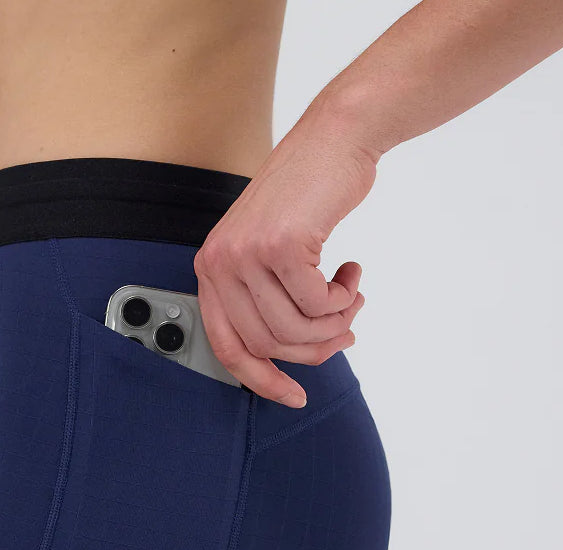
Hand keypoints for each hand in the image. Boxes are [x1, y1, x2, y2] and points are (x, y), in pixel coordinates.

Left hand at [194, 109, 380, 405]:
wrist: (334, 139)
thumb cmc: (308, 198)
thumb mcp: (272, 254)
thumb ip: (269, 302)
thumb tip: (290, 360)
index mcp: (212, 270)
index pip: (227, 346)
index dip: (261, 380)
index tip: (294, 397)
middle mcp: (220, 263)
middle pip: (268, 344)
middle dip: (314, 348)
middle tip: (346, 329)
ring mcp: (247, 253)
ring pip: (295, 329)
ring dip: (335, 323)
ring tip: (350, 297)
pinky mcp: (281, 244)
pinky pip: (318, 305)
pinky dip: (343, 299)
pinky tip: (351, 272)